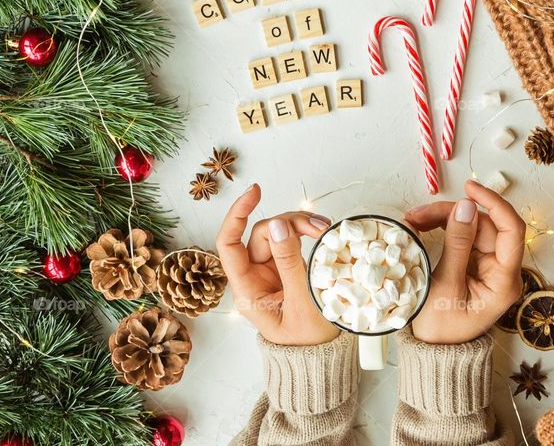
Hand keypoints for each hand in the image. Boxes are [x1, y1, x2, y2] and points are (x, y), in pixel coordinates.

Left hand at [216, 184, 338, 345]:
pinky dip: (308, 233)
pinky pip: (294, 240)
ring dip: (301, 225)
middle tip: (319, 228)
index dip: (236, 214)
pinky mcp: (290, 268)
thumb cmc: (310, 342)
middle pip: (264, 233)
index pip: (229, 244)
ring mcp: (273, 272)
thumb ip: (291, 263)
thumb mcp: (302, 303)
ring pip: (280, 233)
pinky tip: (323, 233)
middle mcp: (256, 277)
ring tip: (325, 228)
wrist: (323, 360)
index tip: (255, 193)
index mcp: (247, 290)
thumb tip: (280, 225)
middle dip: (290, 223)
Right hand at [404, 179, 524, 343]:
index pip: (512, 230)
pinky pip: (460, 236)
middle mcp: (501, 270)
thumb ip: (457, 245)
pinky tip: (420, 227)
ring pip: (470, 226)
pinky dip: (441, 229)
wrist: (434, 354)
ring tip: (413, 220)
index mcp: (505, 280)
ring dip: (442, 219)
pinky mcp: (472, 264)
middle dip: (452, 213)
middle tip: (417, 215)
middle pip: (484, 225)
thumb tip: (466, 207)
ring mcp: (487, 266)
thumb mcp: (445, 286)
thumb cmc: (441, 329)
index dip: (495, 203)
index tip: (469, 188)